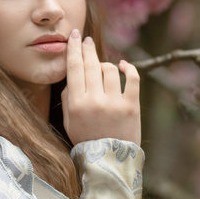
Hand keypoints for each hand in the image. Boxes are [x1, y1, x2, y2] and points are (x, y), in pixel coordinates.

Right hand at [61, 28, 140, 146]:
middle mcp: (94, 101)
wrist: (109, 162)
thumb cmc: (87, 140)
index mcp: (76, 105)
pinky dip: (128, 68)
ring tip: (102, 65)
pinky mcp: (132, 106)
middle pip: (91, 65)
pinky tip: (123, 66)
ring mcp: (114, 103)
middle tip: (85, 40)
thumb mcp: (69, 122)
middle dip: (87, 49)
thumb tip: (73, 74)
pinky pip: (131, 78)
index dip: (73, 49)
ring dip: (105, 63)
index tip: (75, 36)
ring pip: (109, 69)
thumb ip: (68, 97)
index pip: (74, 69)